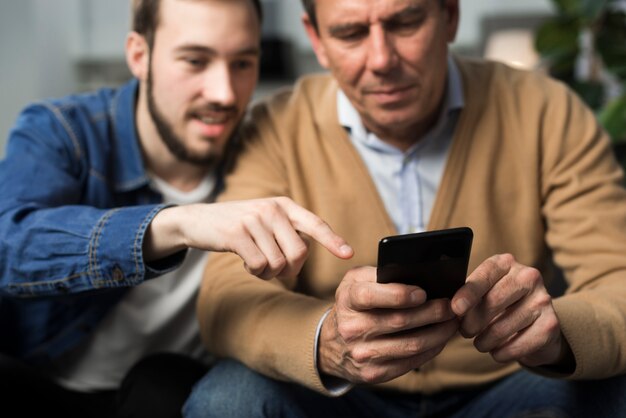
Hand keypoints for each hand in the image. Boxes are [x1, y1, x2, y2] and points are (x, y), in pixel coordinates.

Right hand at [144, 197, 353, 279]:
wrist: (198, 220)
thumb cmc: (238, 226)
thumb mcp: (265, 221)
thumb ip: (286, 232)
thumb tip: (303, 256)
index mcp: (284, 205)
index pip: (314, 223)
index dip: (332, 240)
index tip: (348, 254)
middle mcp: (272, 209)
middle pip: (299, 253)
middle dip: (290, 269)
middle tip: (275, 267)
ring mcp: (254, 220)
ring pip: (278, 263)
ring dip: (268, 272)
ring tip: (256, 262)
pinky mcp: (237, 234)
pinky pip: (258, 265)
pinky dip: (254, 272)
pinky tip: (245, 262)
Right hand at [318, 266, 458, 383]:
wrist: (332, 345)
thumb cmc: (353, 305)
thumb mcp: (355, 282)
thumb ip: (379, 273)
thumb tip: (416, 274)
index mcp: (347, 300)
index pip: (370, 296)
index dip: (398, 294)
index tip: (422, 292)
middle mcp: (352, 328)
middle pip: (399, 321)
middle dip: (431, 312)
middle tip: (451, 305)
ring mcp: (363, 354)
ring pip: (411, 344)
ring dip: (438, 333)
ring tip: (452, 322)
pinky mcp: (374, 373)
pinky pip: (410, 362)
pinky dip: (431, 349)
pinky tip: (440, 339)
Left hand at [452, 254, 571, 368]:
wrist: (536, 323)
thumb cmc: (499, 305)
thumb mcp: (483, 293)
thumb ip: (468, 296)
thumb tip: (451, 308)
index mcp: (506, 263)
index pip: (485, 274)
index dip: (468, 293)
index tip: (455, 309)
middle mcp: (528, 277)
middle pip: (492, 302)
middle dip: (471, 322)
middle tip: (465, 332)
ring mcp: (543, 299)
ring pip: (501, 327)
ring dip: (484, 341)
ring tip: (480, 343)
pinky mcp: (551, 324)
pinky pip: (518, 345)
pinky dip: (501, 353)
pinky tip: (497, 352)